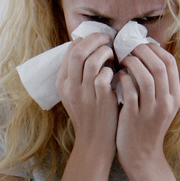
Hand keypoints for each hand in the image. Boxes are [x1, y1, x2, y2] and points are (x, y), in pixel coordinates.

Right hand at [56, 33, 117, 158]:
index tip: (98, 40)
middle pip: (78, 51)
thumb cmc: (91, 114)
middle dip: (95, 40)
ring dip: (105, 53)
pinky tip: (117, 73)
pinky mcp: (100, 100)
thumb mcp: (77, 94)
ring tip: (113, 55)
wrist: (95, 141)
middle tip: (107, 39)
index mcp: (62, 82)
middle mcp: (70, 87)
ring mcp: (84, 94)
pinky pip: (104, 75)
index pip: (70, 50)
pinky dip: (112, 70)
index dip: (86, 40)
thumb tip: (93, 48)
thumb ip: (80, 74)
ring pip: (91, 61)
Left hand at [116, 43, 179, 171]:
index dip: (155, 49)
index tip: (141, 44)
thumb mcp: (161, 105)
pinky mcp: (134, 116)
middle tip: (128, 47)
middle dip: (142, 52)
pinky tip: (117, 76)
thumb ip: (158, 84)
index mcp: (175, 97)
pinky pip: (130, 91)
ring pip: (146, 77)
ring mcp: (151, 110)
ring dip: (133, 63)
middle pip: (159, 66)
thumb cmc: (147, 126)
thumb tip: (147, 54)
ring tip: (122, 59)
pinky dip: (123, 79)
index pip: (170, 63)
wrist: (141, 156)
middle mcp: (166, 103)